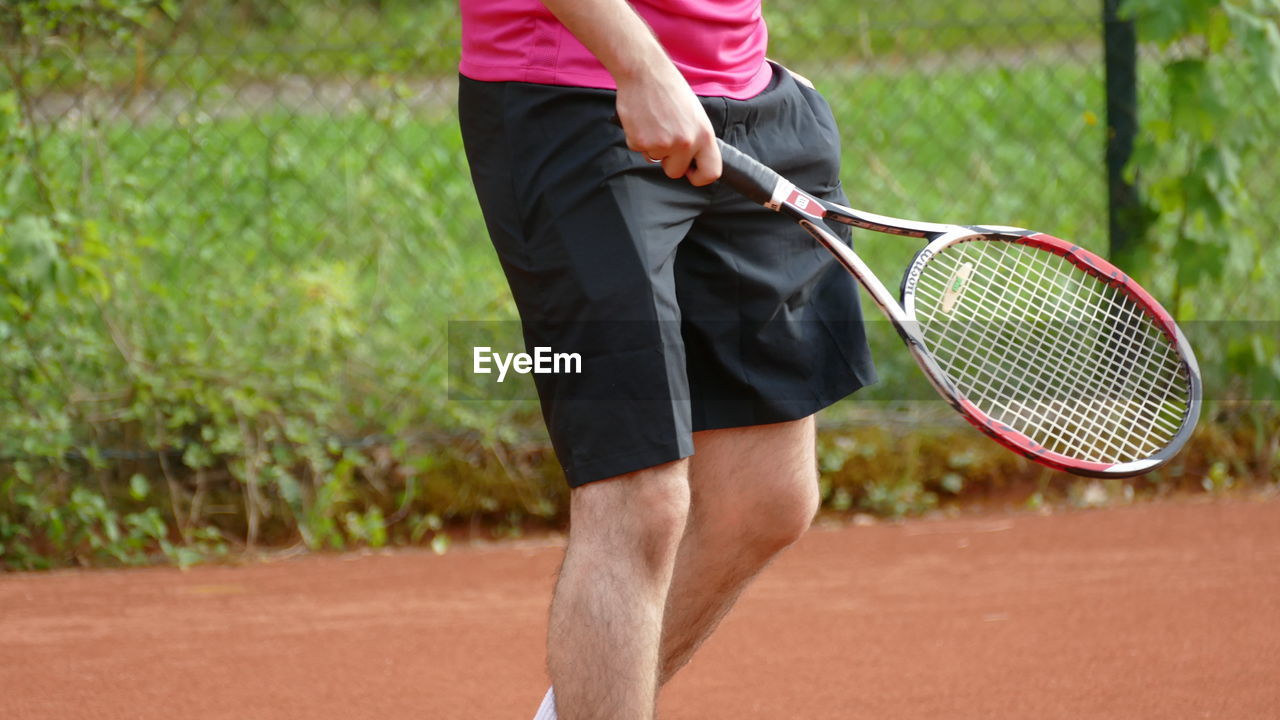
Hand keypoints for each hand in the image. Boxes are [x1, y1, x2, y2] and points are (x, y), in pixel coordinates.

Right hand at [615, 63, 721, 185]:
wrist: (645, 72)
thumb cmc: (670, 89)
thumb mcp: (695, 114)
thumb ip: (696, 139)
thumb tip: (693, 160)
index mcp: (704, 135)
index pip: (711, 172)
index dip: (699, 176)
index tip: (691, 171)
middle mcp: (685, 143)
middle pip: (676, 172)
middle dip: (669, 161)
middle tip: (665, 137)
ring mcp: (662, 144)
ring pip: (655, 160)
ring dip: (653, 146)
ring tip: (654, 122)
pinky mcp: (640, 142)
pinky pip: (639, 150)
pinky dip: (638, 138)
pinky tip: (642, 120)